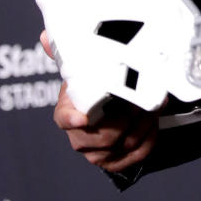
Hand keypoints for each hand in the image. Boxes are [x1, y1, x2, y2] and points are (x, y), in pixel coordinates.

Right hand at [42, 31, 158, 172]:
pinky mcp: (115, 163)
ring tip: (153, 105)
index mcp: (67, 113)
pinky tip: (153, 122)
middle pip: (104, 135)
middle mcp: (79, 137)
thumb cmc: (92, 91)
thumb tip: (46, 37)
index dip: (72, 120)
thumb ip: (67, 54)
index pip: (64, 119)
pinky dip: (149, 138)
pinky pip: (136, 155)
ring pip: (124, 144)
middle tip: (142, 98)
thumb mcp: (81, 72)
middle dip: (128, 116)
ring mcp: (96, 153)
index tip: (82, 117)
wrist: (105, 112)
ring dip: (143, 124)